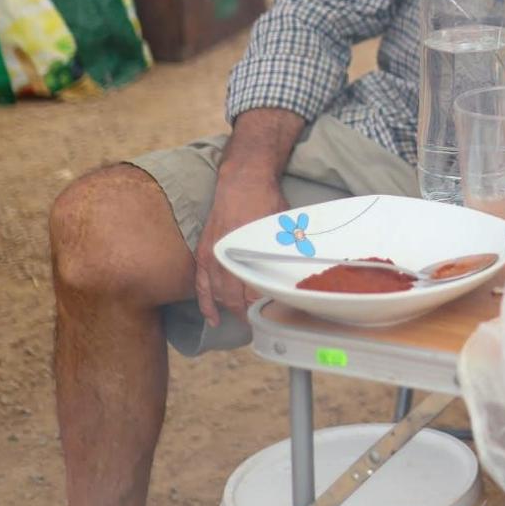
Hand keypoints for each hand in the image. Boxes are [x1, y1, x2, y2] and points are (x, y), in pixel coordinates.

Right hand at [192, 163, 286, 327]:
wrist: (242, 181)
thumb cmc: (267, 202)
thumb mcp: (284, 227)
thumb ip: (290, 249)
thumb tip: (303, 267)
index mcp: (248, 252)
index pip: (254, 290)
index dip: (265, 305)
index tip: (276, 315)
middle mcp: (227, 258)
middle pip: (236, 297)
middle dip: (249, 314)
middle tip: (262, 324)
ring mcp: (212, 257)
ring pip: (219, 295)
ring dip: (231, 311)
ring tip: (245, 322)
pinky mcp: (203, 254)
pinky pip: (201, 286)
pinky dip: (206, 305)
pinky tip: (213, 319)